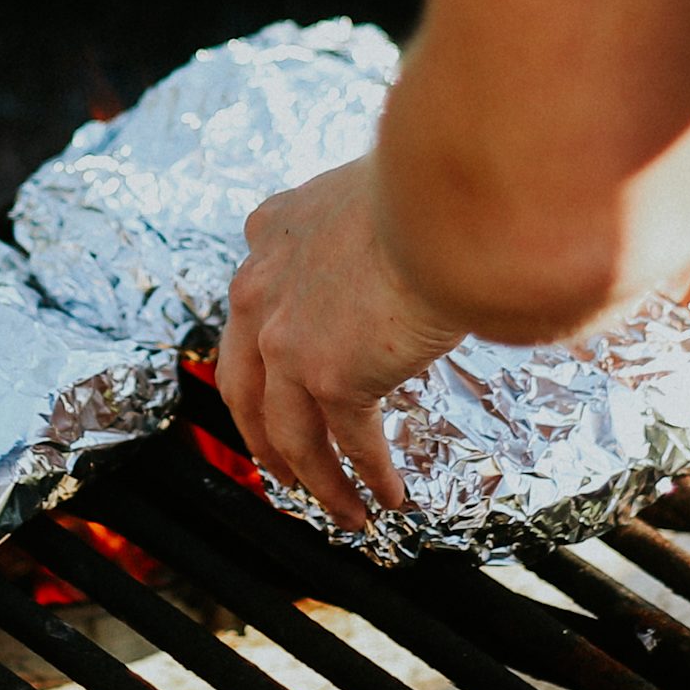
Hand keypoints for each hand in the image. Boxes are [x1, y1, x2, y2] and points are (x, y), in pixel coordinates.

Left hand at [217, 158, 465, 535]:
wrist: (447, 193)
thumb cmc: (438, 179)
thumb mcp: (381, 188)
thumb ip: (378, 226)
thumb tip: (430, 242)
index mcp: (272, 231)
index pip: (253, 301)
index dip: (261, 349)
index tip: (277, 375)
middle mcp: (260, 286)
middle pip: (242, 384)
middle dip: (260, 435)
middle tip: (281, 467)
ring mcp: (286, 338)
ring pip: (288, 433)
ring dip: (315, 480)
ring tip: (338, 509)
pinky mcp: (331, 377)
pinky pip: (347, 444)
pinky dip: (366, 478)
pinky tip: (386, 498)